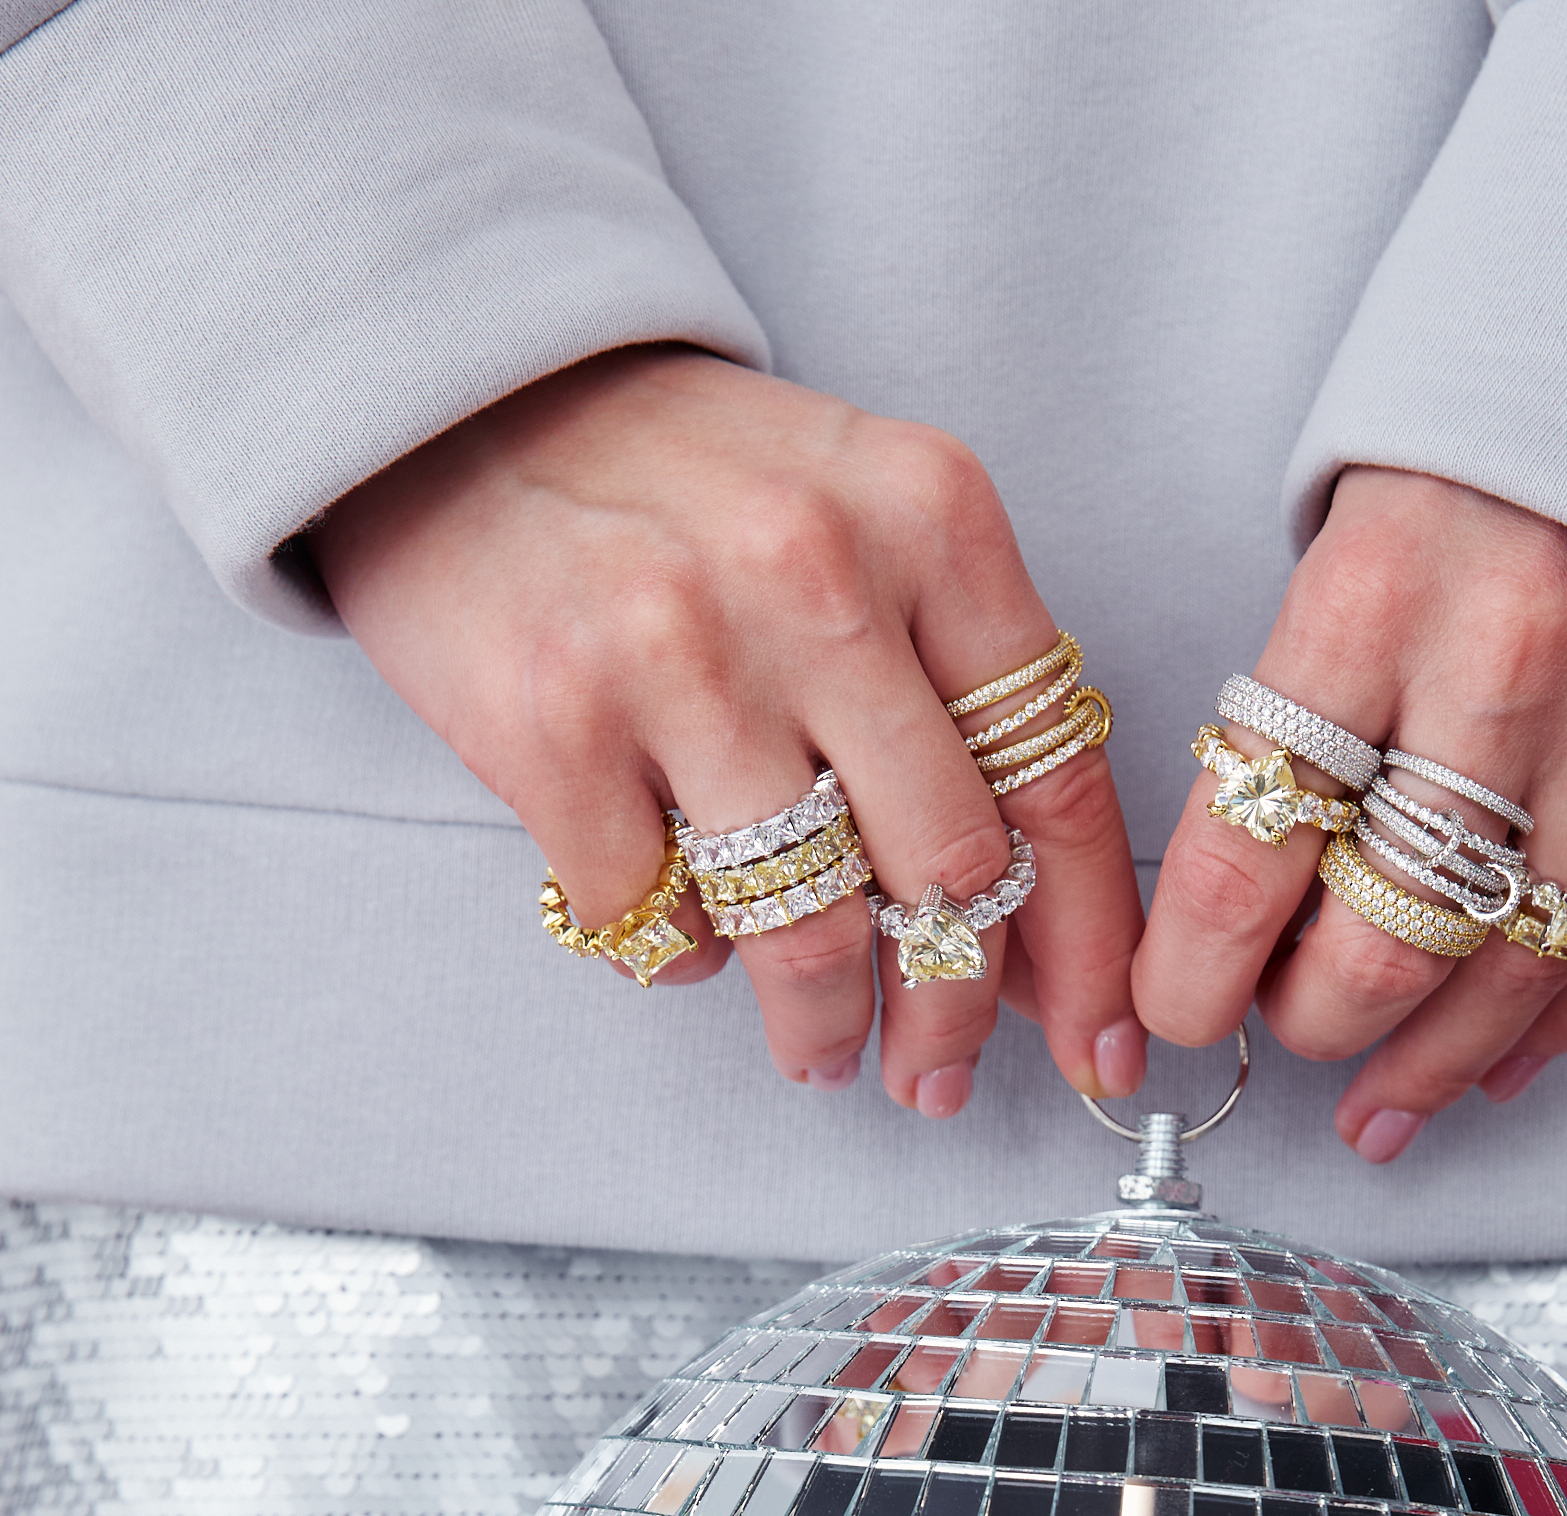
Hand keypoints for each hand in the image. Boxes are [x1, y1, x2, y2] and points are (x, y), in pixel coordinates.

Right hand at [308, 347, 1146, 1115]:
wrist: (466, 393)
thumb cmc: (688, 486)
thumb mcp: (862, 528)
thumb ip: (957, 701)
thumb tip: (1038, 942)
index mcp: (930, 516)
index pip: (1056, 773)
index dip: (1092, 942)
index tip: (1100, 1046)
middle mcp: (816, 575)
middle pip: (949, 874)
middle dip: (953, 1012)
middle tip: (934, 1071)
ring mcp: (679, 651)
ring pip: (809, 932)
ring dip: (823, 1026)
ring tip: (818, 1047)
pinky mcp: (552, 724)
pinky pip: (658, 924)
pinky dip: (679, 959)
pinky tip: (678, 929)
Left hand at [1132, 468, 1566, 1159]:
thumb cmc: (1478, 459)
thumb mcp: (1341, 540)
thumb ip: (1291, 712)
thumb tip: (1222, 907)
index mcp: (1374, 596)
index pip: (1248, 847)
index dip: (1190, 972)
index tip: (1162, 1016)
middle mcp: (1509, 659)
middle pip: (1384, 937)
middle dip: (1308, 1025)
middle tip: (1277, 1034)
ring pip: (1515, 966)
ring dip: (1432, 1062)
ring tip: (1377, 1105)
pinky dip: (1565, 1027)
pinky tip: (1500, 1066)